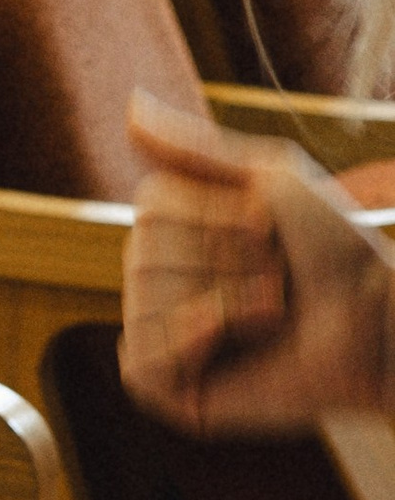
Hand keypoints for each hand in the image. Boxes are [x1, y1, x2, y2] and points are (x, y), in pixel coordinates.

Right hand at [121, 92, 394, 433]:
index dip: (211, 216)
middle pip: (141, 256)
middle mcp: (163, 288)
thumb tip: (129, 106)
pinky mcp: (173, 393)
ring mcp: (166, 342)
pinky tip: (226, 342)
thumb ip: (194, 148)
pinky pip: (139, 364)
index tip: (267, 230)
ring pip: (142, 306)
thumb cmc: (335, 250)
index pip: (148, 210)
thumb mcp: (268, 177)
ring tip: (269, 312)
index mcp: (177, 238)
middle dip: (220, 260)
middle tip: (275, 277)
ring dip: (221, 302)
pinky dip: (187, 344)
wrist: (374, 318)